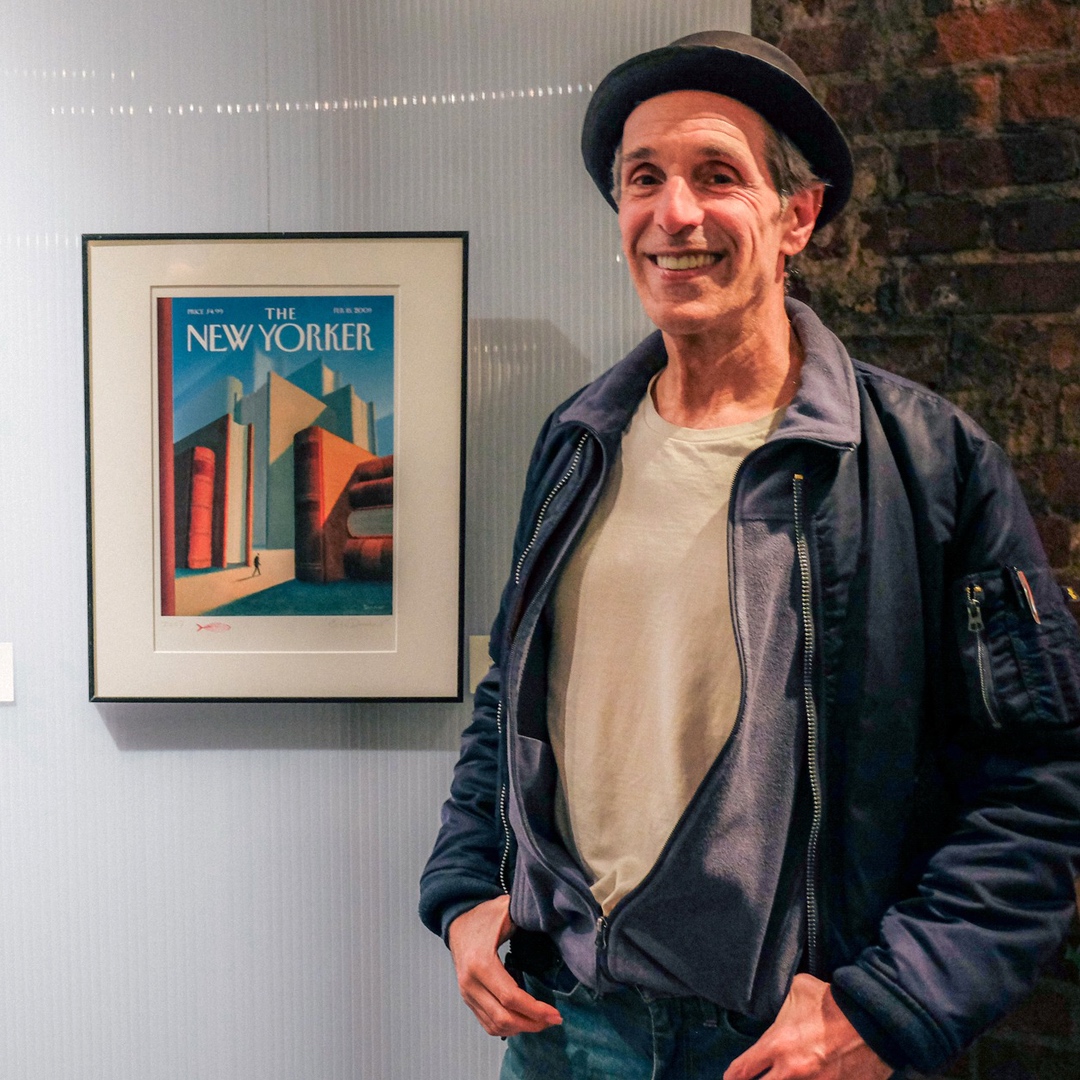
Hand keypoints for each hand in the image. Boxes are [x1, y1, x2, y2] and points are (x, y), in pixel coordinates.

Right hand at [448, 895, 562, 1036]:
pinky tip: (523, 1021)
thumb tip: (550, 917)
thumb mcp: (505, 909)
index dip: (535, 1010)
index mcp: (481, 963)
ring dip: (520, 1028)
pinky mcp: (467, 999)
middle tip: (553, 1020)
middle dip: (532, 1023)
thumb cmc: (483, 915)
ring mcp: (467, 994)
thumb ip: (526, 915)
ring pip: (495, 1025)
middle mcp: (471, 983)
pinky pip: (487, 1024)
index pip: (511, 997)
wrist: (457, 920)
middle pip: (504, 1018)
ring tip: (541, 1021)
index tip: (555, 1014)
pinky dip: (506, 1029)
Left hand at [724, 974, 893, 1079]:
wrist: (873, 1019)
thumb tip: (773, 1001)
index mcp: (777, 1045)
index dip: (732, 1078)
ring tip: (781, 1077)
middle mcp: (792, 1072)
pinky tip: (813, 1079)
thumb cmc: (833, 1002)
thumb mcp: (798, 989)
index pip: (742, 1071)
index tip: (729, 1078)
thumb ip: (780, 1002)